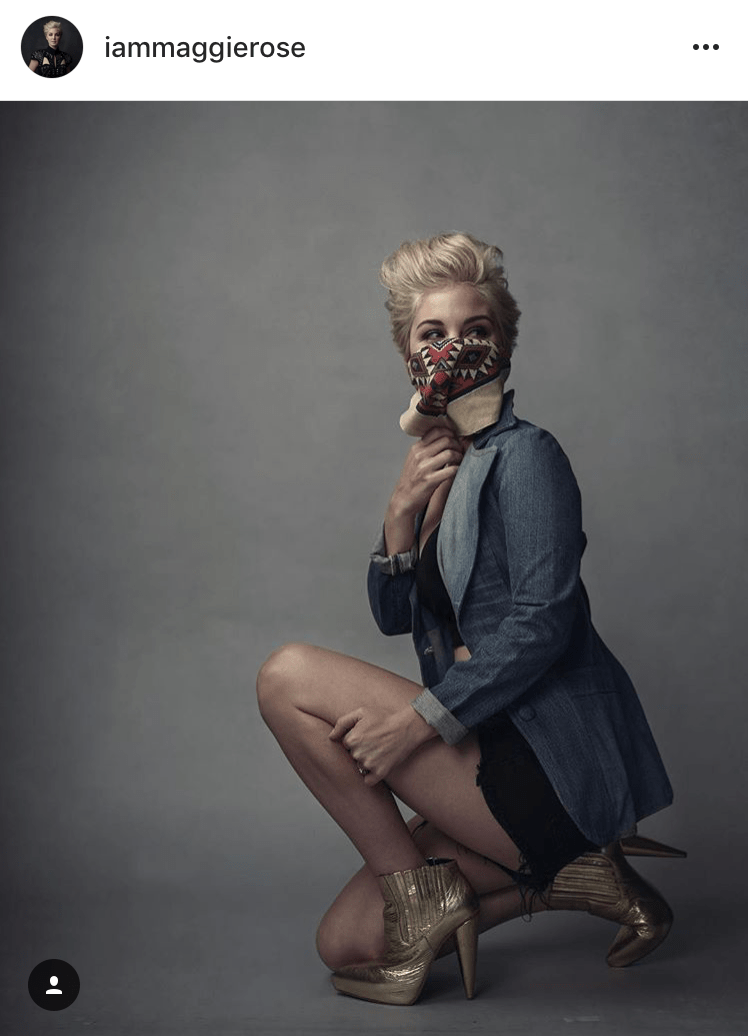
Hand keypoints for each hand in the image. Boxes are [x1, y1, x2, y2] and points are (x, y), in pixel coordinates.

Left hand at [329, 705, 437, 785]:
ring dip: (366, 761)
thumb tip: (331, 737)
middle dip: (360, 750)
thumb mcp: (361, 712)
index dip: (356, 738)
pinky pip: (368, 781)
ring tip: (379, 750)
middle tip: (375, 741)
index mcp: (352, 739)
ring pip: (360, 767)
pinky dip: (371, 776)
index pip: (346, 744)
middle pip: (352, 756)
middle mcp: (358, 753)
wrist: (407, 728)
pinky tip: (379, 764)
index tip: (367, 733)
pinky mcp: (380, 773)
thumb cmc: (384, 718)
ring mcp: (369, 764)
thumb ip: (342, 723)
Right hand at [384, 428, 465, 552]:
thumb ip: (427, 448)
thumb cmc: (413, 479)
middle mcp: (419, 455)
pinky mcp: (429, 480)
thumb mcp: (415, 459)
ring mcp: (424, 468)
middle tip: (460, 452)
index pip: (437, 430)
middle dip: (457, 445)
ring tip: (459, 461)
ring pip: (450, 453)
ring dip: (459, 457)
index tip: (455, 439)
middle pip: (446, 440)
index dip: (450, 432)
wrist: (403, 499)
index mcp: (416, 448)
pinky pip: (451, 470)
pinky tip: (457, 471)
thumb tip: (446, 437)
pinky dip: (458, 469)